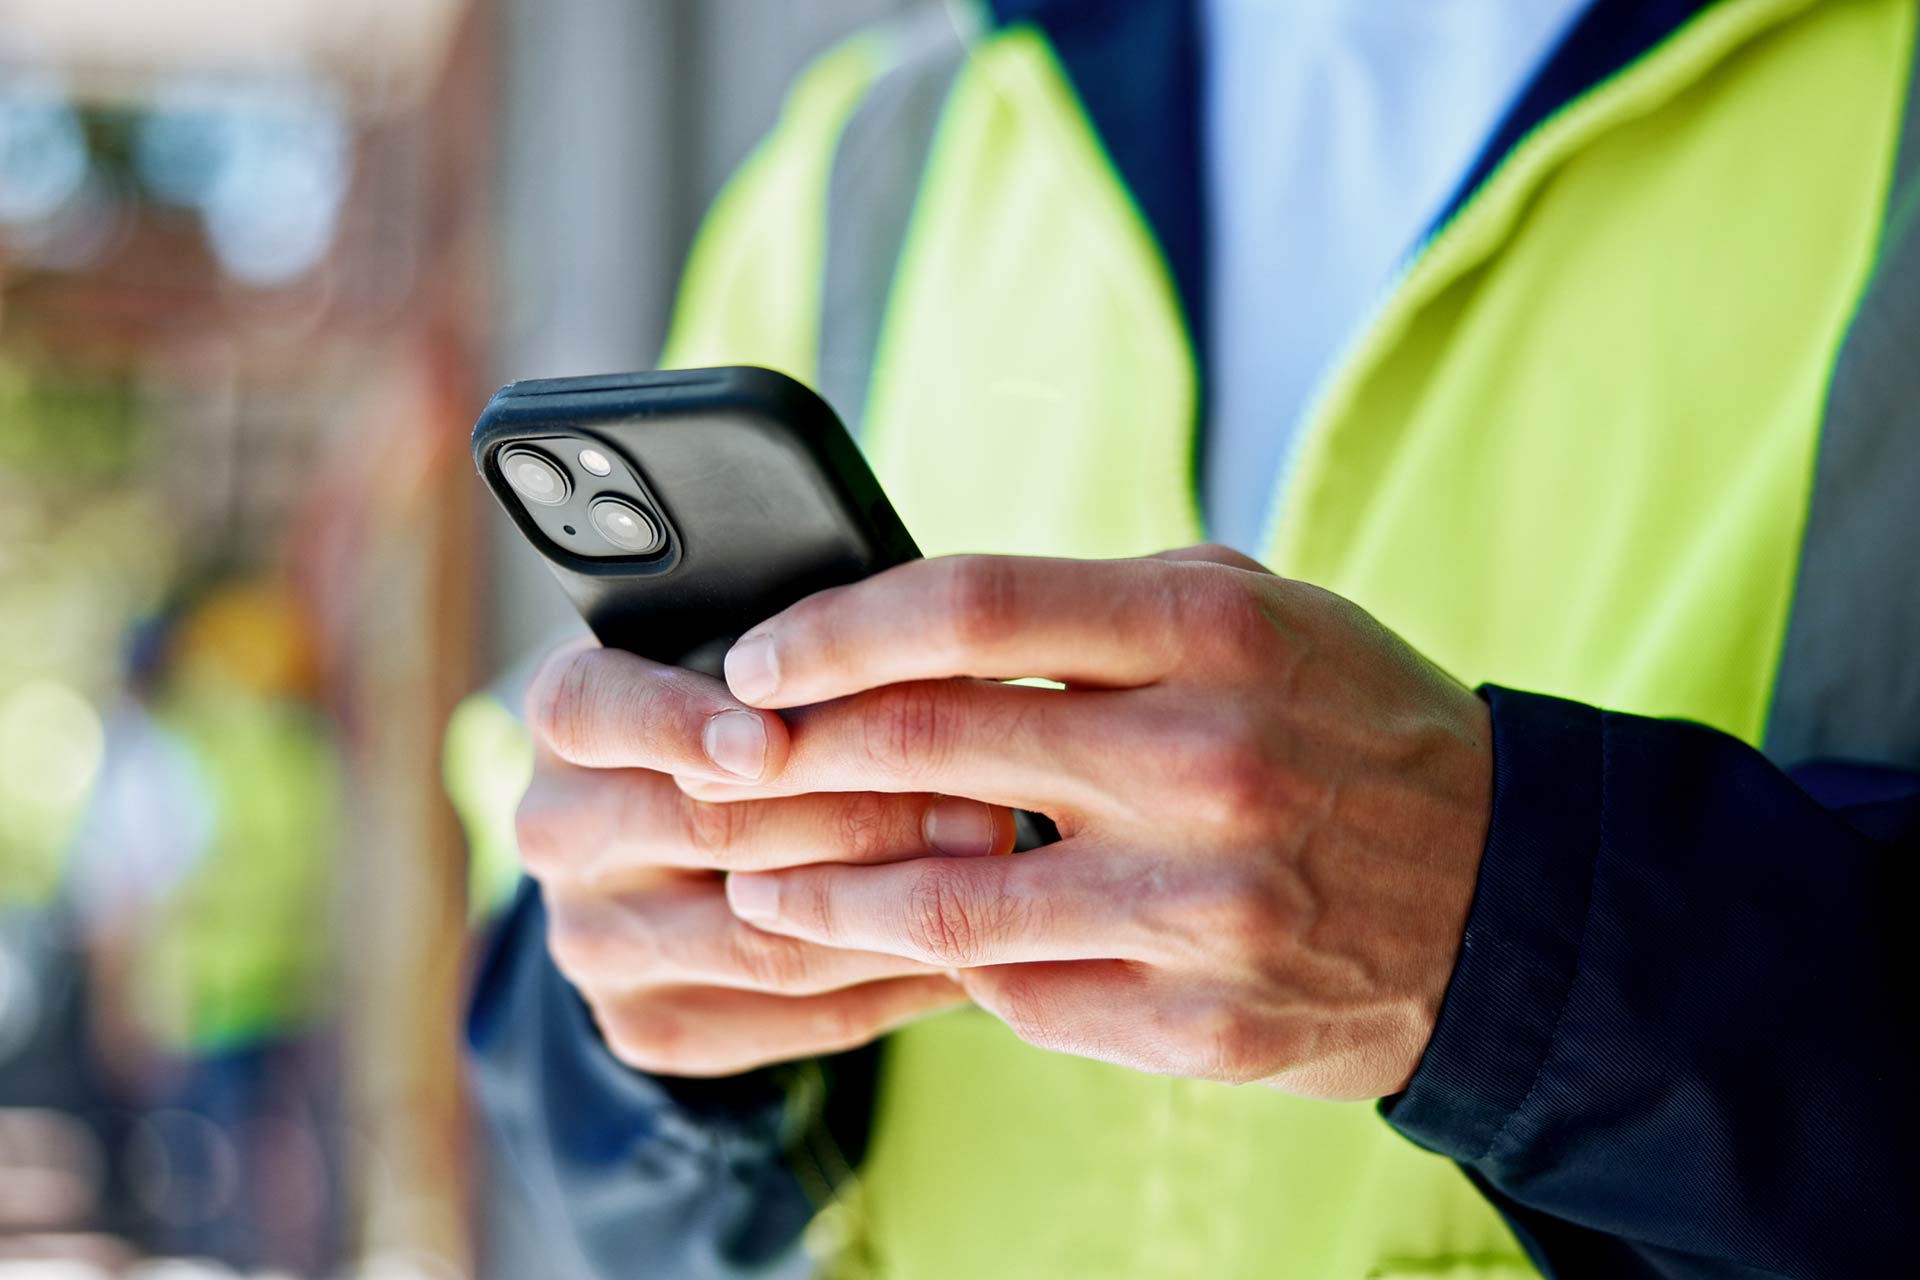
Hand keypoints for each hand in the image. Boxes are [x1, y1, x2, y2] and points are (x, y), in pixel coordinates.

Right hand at [515, 641, 1008, 1076]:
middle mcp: (557, 832)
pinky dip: (891, 983)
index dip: (678, 724)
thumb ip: (792, 652)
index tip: (765, 739)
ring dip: (892, 909)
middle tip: (980, 802)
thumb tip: (903, 649)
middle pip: (708, 831)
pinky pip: (792, 1016)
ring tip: (994, 877)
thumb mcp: (742, 653)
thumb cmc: (748, 710)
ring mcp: (594, 942)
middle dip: (858, 816)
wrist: (680, 853)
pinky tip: (967, 949)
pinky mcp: (648, 1026)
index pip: (594, 712)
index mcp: (567, 717)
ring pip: (761, 939)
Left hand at [667, 546, 1488, 1099]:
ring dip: (819, 895)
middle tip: (724, 768)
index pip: (972, 610)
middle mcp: (1203, 765)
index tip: (759, 660)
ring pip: (940, 904)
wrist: (1505, 900)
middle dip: (792, 758)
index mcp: (1213, 635)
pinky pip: (1018, 996)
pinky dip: (951, 967)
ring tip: (758, 882)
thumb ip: (1102, 609)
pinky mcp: (1198, 1023)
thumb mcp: (1262, 616)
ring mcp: (1200, 909)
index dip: (836, 630)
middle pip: (928, 747)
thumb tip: (913, 625)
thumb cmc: (1352, 730)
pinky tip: (914, 946)